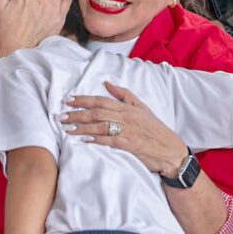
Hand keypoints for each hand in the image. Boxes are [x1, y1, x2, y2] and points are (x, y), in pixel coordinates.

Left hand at [60, 81, 188, 176]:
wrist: (171, 150)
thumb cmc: (155, 129)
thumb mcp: (142, 108)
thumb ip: (124, 95)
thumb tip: (107, 83)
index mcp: (128, 107)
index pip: (101, 100)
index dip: (83, 100)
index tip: (68, 100)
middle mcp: (126, 117)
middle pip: (97, 112)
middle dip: (77, 114)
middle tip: (61, 116)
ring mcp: (128, 131)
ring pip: (100, 126)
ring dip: (82, 127)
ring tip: (67, 129)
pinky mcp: (130, 146)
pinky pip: (110, 141)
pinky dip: (97, 140)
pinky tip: (85, 140)